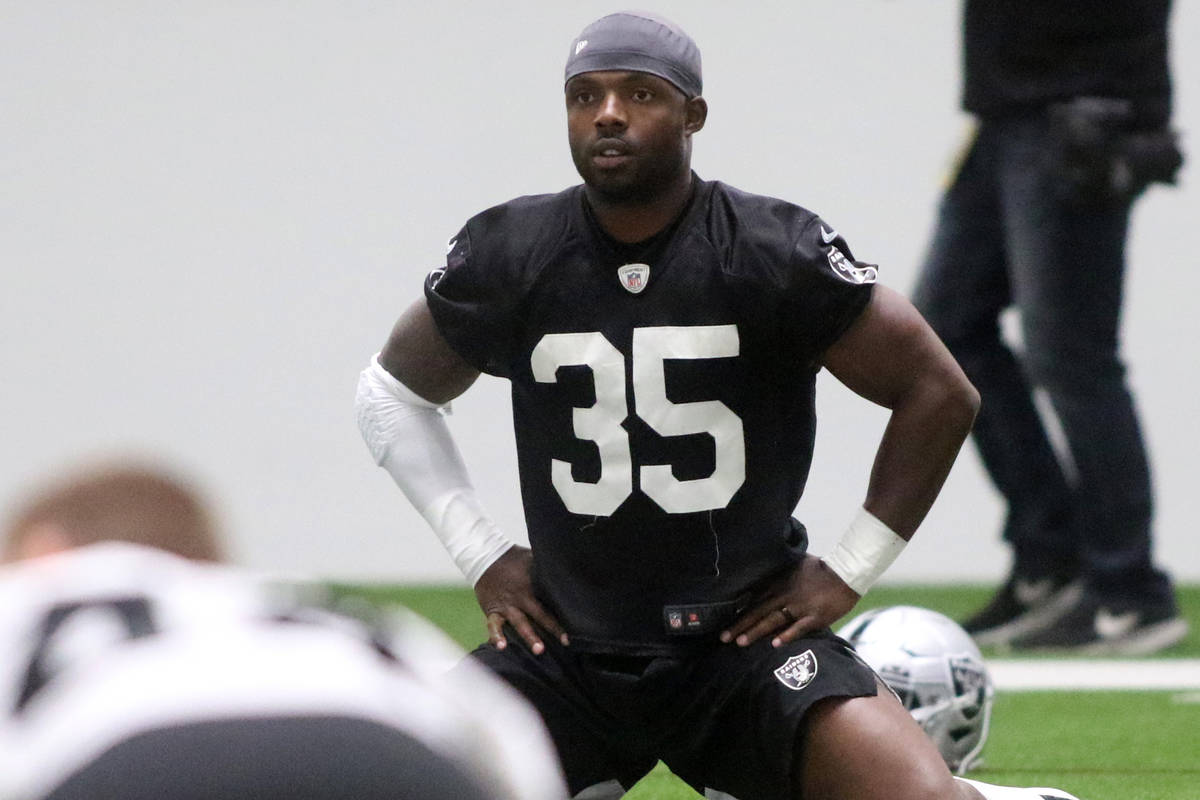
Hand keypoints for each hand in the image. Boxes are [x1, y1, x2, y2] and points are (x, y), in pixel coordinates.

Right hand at [473, 545, 567, 654]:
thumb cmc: (512, 558)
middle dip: (552, 629)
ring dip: (529, 636)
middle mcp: (520, 597)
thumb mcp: (531, 558)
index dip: (562, 614)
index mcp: (531, 585)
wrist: (484, 557)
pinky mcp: (492, 610)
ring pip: (519, 623)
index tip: (573, 627)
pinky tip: (501, 647)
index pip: (550, 601)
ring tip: (539, 650)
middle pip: (539, 615)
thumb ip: (546, 566)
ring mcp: (506, 605)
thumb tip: (567, 567)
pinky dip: (496, 636)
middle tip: (565, 642)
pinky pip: (493, 625)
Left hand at [719, 554, 860, 647]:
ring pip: (773, 620)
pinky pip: (799, 628)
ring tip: (740, 642)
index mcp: (779, 583)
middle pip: (758, 611)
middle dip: (739, 625)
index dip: (740, 611)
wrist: (846, 572)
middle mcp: (785, 595)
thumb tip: (766, 574)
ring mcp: (800, 607)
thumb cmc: (821, 567)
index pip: (754, 599)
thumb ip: (779, 572)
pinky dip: (787, 635)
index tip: (724, 621)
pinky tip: (775, 644)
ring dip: (755, 631)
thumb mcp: (795, 564)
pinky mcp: (815, 617)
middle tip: (722, 638)